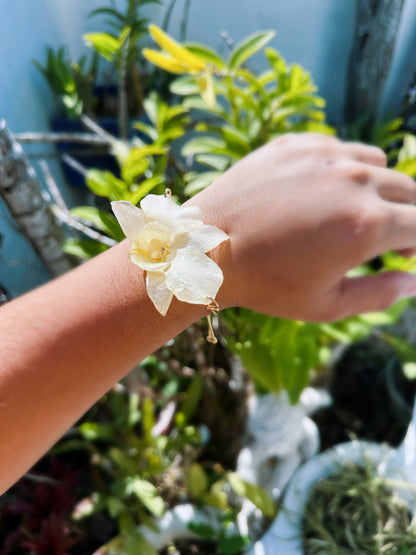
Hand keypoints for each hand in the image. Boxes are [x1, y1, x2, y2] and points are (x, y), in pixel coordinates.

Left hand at [192, 133, 415, 320]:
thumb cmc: (265, 284)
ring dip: (377, 187)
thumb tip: (412, 283)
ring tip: (351, 211)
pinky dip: (343, 168)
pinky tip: (320, 191)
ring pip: (376, 163)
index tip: (404, 253)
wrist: (206, 249)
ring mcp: (324, 156)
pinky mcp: (297, 143)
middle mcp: (354, 181)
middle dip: (406, 215)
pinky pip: (339, 148)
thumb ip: (379, 294)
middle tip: (385, 237)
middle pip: (408, 190)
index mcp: (368, 224)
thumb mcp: (325, 304)